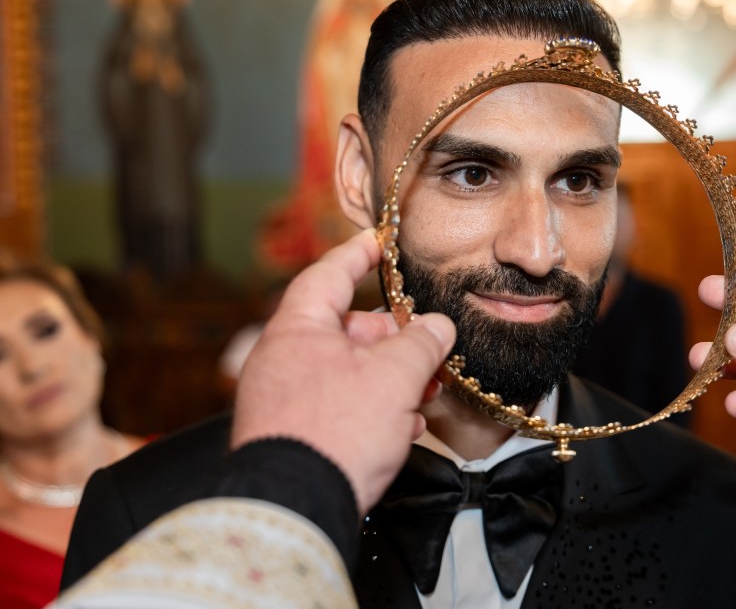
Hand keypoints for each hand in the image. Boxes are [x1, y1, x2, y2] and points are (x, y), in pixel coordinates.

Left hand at [231, 228, 455, 514]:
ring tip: (423, 392)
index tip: (379, 242)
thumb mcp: (393, 378)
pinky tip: (402, 426)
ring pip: (346, 371)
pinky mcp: (292, 433)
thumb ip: (421, 343)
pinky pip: (337, 406)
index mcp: (297, 329)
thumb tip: (438, 326)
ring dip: (388, 378)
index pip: (328, 274)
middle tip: (427, 344)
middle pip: (345, 329)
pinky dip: (371, 407)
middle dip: (392, 337)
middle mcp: (282, 359)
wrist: (295, 507)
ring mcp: (283, 398)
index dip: (358, 254)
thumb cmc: (335, 433)